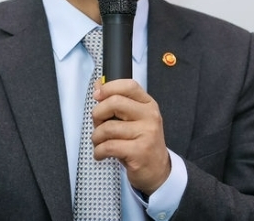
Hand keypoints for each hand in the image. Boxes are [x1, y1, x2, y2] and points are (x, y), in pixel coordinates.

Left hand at [92, 79, 170, 194]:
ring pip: (108, 128)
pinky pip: (109, 146)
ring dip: (96, 137)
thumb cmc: (140, 142)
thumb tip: (98, 83)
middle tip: (98, 125)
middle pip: (114, 103)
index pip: (129, 85)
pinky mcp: (139, 152)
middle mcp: (150, 116)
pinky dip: (99, 151)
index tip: (97, 96)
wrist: (157, 170)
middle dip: (98, 114)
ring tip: (100, 143)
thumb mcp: (133, 119)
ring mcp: (146, 134)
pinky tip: (101, 154)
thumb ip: (117, 100)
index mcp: (148, 104)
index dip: (109, 87)